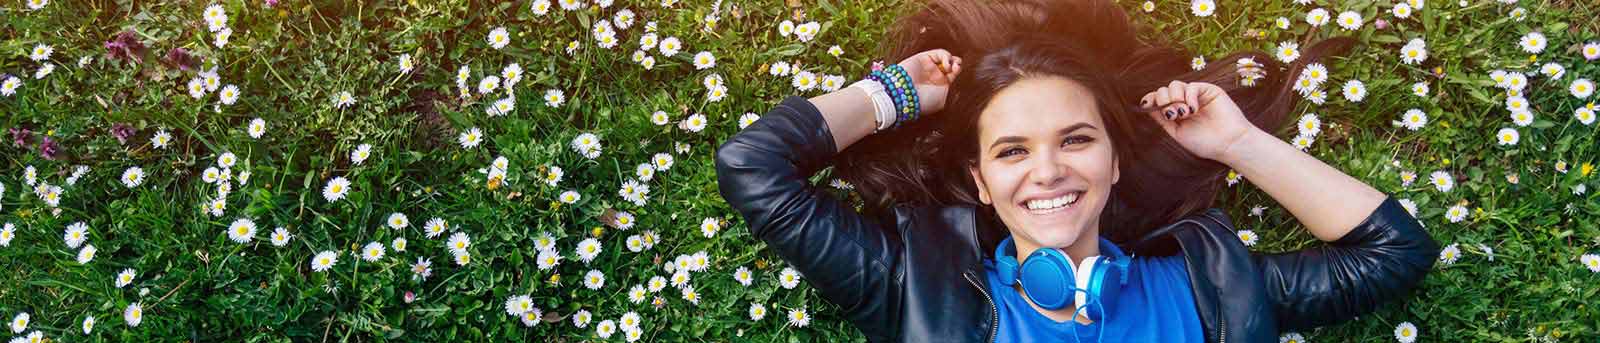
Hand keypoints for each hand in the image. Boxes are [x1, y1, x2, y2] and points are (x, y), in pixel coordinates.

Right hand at [897, 49, 961, 114]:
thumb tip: (950, 77)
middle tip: (956, 67)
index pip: (951, 75)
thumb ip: (948, 88)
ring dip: (951, 60)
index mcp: (937, 86)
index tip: (957, 71)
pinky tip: (945, 64)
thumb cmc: (923, 101)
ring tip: (950, 67)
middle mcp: (932, 76)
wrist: (905, 95)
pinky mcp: (922, 58)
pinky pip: (938, 53)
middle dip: (956, 64)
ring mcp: (927, 66)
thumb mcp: (941, 99)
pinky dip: (945, 56)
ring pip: (945, 57)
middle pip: (950, 64)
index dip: (957, 70)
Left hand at [1138, 81, 1259, 161]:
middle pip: (1163, 90)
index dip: (1150, 99)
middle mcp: (1184, 102)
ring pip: (1174, 85)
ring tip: (1184, 114)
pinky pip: (1192, 86)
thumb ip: (1162, 119)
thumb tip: (1145, 106)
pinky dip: (1189, 97)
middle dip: (1163, 100)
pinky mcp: (1209, 90)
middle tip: (1173, 115)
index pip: (1158, 99)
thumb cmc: (1205, 143)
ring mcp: (1196, 95)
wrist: (1228, 144)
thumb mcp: (1176, 132)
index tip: (1146, 105)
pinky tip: (1193, 110)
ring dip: (1175, 98)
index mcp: (1175, 112)